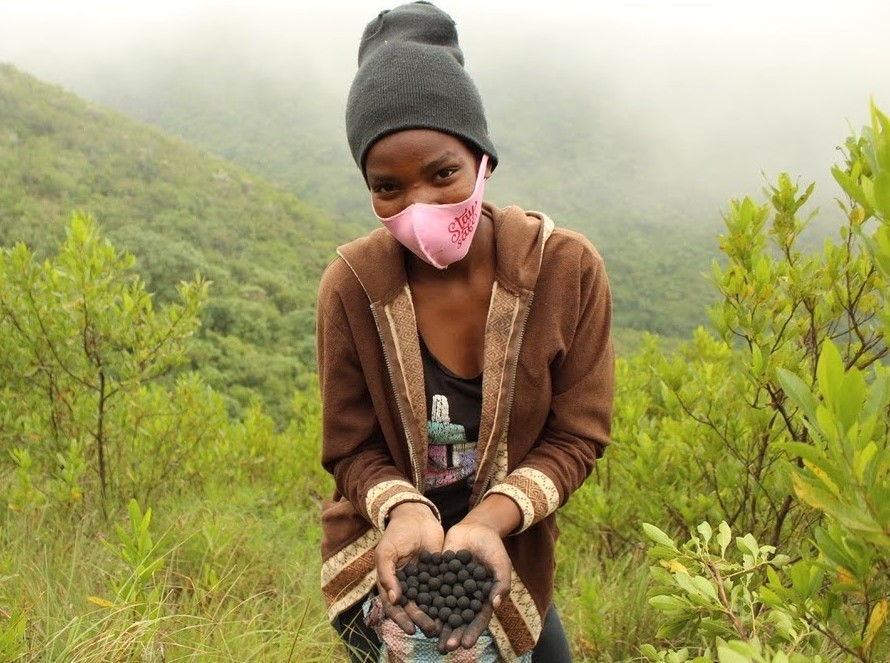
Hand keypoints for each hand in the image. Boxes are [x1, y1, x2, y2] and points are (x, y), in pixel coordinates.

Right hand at [376, 502, 443, 636]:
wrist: (416, 516)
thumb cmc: (396, 534)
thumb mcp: (386, 552)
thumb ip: (387, 575)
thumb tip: (394, 599)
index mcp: (391, 583)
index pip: (394, 607)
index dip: (401, 619)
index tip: (410, 630)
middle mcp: (408, 586)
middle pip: (414, 608)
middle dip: (422, 620)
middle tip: (432, 630)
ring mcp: (424, 581)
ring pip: (429, 602)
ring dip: (435, 614)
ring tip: (444, 625)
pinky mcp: (439, 574)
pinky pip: (443, 589)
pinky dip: (448, 599)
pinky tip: (456, 608)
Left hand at [436, 497, 517, 652]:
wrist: (476, 529)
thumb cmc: (494, 548)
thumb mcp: (501, 565)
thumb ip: (501, 584)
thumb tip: (494, 605)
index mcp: (482, 600)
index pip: (477, 620)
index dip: (472, 633)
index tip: (465, 645)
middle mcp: (465, 598)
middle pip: (458, 620)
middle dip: (451, 634)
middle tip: (443, 648)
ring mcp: (451, 589)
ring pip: (443, 610)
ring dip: (437, 624)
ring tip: (428, 636)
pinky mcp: (439, 578)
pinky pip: (431, 591)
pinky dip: (425, 602)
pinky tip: (418, 610)